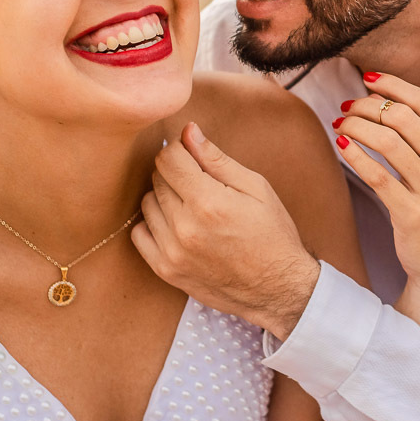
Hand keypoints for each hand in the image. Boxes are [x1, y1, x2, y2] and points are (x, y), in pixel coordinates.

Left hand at [131, 122, 321, 338]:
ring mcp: (172, 252)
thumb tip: (188, 131)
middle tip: (199, 183)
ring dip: (164, 198)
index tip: (192, 155)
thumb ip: (217, 159)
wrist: (279, 288)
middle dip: (175, 173)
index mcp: (208, 202)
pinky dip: (153, 224)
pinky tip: (176, 225)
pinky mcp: (166, 271)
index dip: (180, 149)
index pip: (169, 158)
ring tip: (191, 205)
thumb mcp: (256, 188)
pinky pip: (139, 234)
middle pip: (157, 179)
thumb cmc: (273, 234)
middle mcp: (184, 227)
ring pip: (147, 204)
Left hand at [332, 72, 419, 334]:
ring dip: (357, 127)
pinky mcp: (413, 214)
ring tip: (339, 125)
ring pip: (387, 141)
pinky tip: (340, 146)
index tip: (367, 79)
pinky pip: (377, 175)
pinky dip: (355, 155)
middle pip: (402, 117)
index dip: (393, 85)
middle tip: (345, 107)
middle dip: (368, 106)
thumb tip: (386, 101)